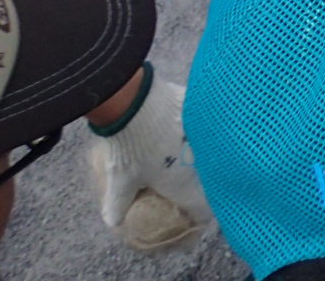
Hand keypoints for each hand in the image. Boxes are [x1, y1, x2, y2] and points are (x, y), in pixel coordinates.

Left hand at [88, 71, 211, 248]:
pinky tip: (181, 127)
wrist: (139, 103)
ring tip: (182, 152)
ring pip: (210, 153)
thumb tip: (115, 221)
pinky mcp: (203, 114)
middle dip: (201, 184)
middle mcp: (203, 163)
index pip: (203, 210)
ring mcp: (206, 138)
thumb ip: (118, 205)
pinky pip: (204, 128)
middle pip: (209, 180)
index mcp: (185, 184)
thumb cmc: (132, 149)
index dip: (198, 216)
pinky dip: (196, 131)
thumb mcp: (120, 182)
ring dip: (201, 156)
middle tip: (185, 180)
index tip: (192, 215)